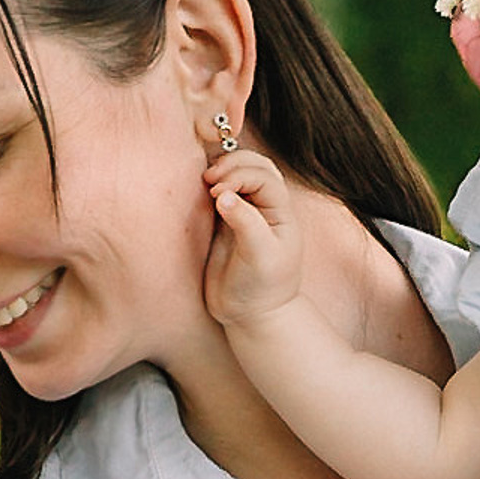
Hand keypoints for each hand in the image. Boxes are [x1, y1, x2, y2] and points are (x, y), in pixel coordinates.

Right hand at [203, 151, 306, 329]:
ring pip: (238, 174)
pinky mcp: (223, 222)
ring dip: (221, 169)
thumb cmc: (262, 287)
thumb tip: (222, 196)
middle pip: (254, 165)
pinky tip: (198, 190)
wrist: (249, 315)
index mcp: (281, 212)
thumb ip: (245, 223)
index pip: (263, 176)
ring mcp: (244, 212)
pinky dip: (209, 185)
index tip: (218, 194)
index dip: (240, 177)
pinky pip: (218, 192)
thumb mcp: (260, 256)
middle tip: (209, 179)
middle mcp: (264, 207)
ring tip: (205, 181)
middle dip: (231, 164)